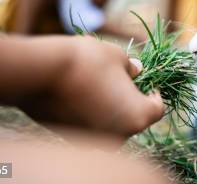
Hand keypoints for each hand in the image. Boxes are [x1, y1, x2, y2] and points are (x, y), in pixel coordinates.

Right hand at [22, 36, 164, 136]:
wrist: (39, 73)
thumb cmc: (87, 61)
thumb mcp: (118, 56)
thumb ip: (132, 69)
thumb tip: (136, 71)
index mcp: (137, 116)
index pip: (157, 108)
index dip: (155, 91)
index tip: (147, 79)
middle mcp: (119, 136)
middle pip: (134, 118)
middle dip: (131, 98)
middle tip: (122, 77)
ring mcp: (95, 140)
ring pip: (111, 123)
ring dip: (110, 105)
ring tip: (98, 81)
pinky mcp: (72, 138)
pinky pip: (90, 125)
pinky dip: (91, 112)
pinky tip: (80, 92)